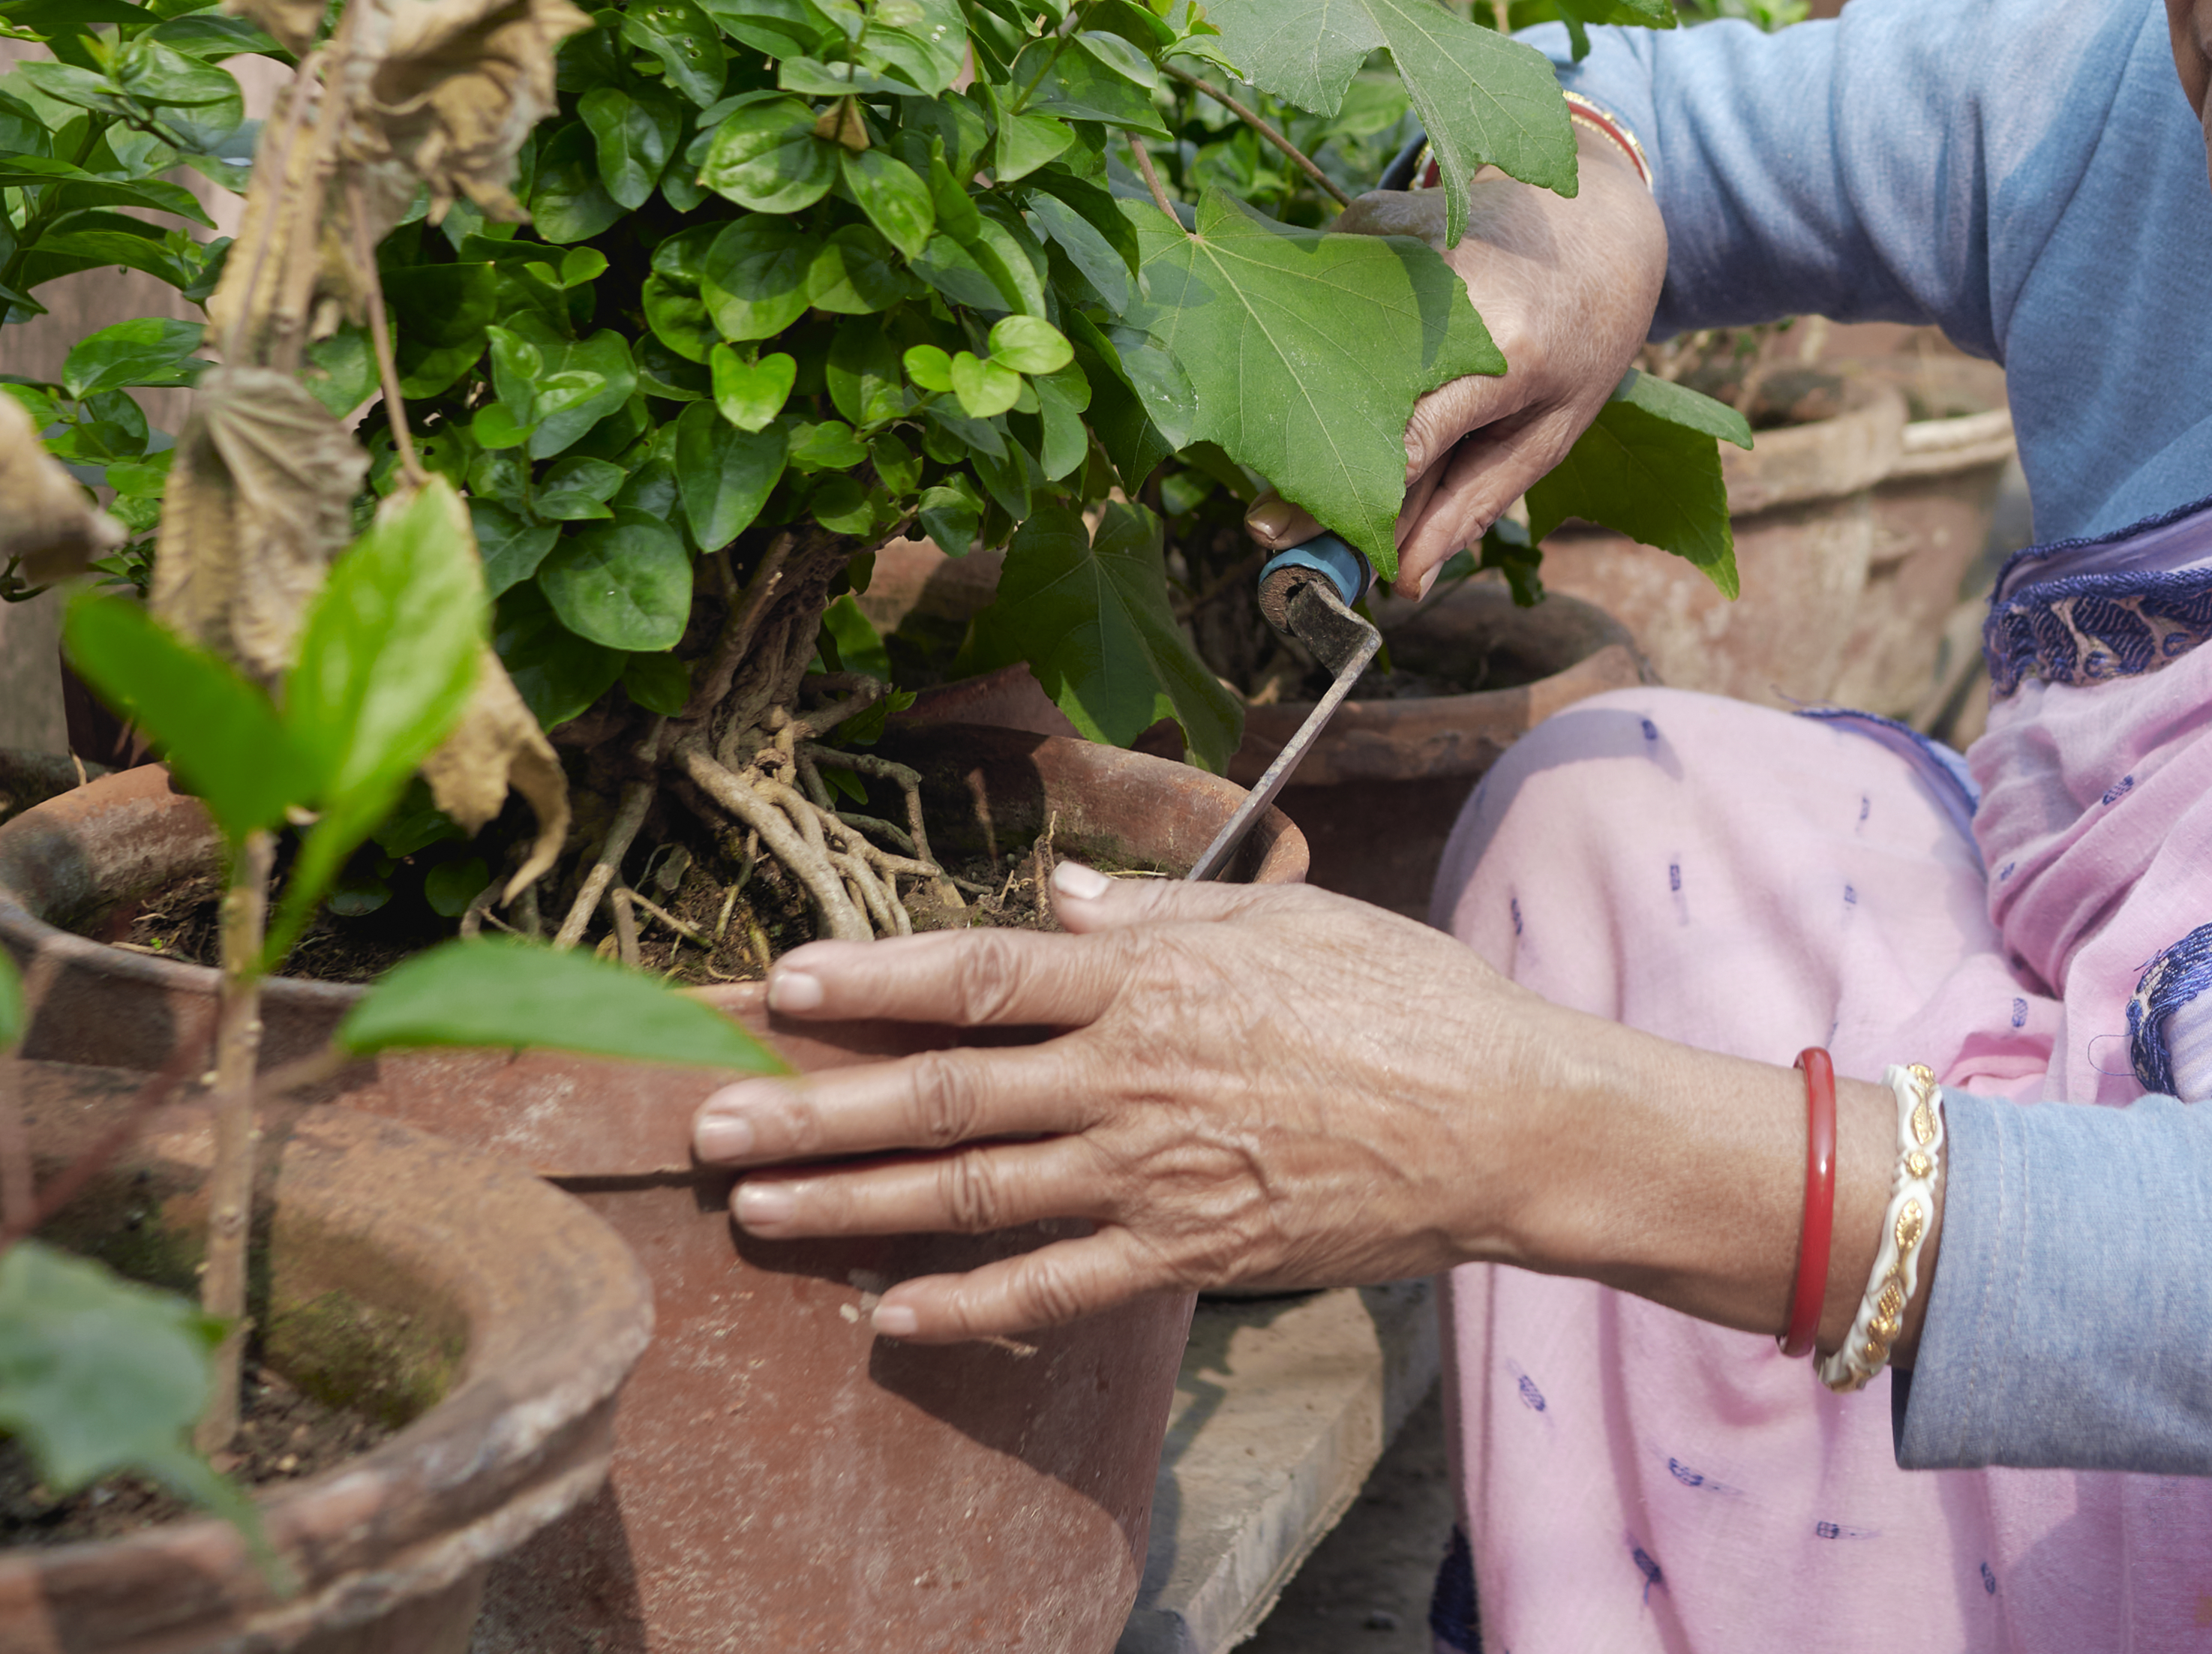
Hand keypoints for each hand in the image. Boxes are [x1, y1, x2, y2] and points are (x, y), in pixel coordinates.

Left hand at [686, 865, 1902, 1350]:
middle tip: (709, 1120)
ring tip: (757, 1210)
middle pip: (943, 1089)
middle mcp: (1130, 1073)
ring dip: (854, 1205)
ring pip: (973, 1189)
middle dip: (816, 1106)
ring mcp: (1152, 1170)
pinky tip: (891, 1314)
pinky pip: (1057, 1284)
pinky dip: (970, 1303)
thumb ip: (1161, 909)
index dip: (873, 976)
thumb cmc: (1405, 997)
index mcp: (1150, 977)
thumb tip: (1058, 897)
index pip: (980, 971)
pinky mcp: (1187, 1250)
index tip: (780, 981)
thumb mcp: (1288, 916)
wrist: (1502, 1115)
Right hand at [1292, 118, 1664, 594]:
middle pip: (1345, 396)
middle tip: (1276, 515)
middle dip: (1309, 460)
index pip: (1406, 440)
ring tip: (1330, 422)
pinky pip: (1320, 300)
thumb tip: (1403, 580)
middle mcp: (1442, 289)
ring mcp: (1397, 243)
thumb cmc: (1583, 337)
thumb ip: (1474, 504)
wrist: (1595, 214)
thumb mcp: (1551, 432)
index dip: (1345, 498)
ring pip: (1318, 346)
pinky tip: (1366, 343)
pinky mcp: (1365, 217)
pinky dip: (1328, 339)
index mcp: (1505, 350)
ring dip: (1311, 398)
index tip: (1288, 541)